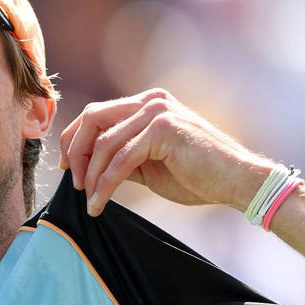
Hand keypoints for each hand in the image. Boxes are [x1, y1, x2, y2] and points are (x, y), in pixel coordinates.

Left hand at [59, 88, 269, 215]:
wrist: (238, 183)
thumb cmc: (197, 176)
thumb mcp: (149, 166)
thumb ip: (121, 159)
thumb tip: (86, 167)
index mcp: (147, 104)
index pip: (96, 113)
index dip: (73, 139)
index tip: (66, 166)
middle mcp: (150, 101)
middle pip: (92, 119)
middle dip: (74, 152)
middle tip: (73, 182)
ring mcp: (157, 112)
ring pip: (104, 142)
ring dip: (90, 175)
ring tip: (88, 200)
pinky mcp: (163, 130)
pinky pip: (120, 159)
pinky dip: (105, 184)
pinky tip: (99, 203)